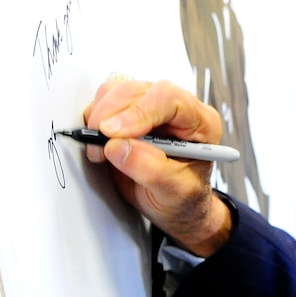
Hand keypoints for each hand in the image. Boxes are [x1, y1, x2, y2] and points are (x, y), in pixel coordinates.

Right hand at [83, 78, 233, 255]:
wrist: (176, 206)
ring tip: (100, 150)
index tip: (114, 134)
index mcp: (200, 122)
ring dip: (100, 116)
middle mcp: (177, 107)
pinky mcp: (129, 110)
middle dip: (111, 115)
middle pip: (137, 91)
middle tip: (99, 145)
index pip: (168, 99)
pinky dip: (95, 117)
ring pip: (117, 90)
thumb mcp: (175, 193)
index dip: (138, 112)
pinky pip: (106, 99)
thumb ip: (150, 170)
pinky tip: (100, 142)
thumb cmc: (184, 198)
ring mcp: (151, 105)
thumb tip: (117, 147)